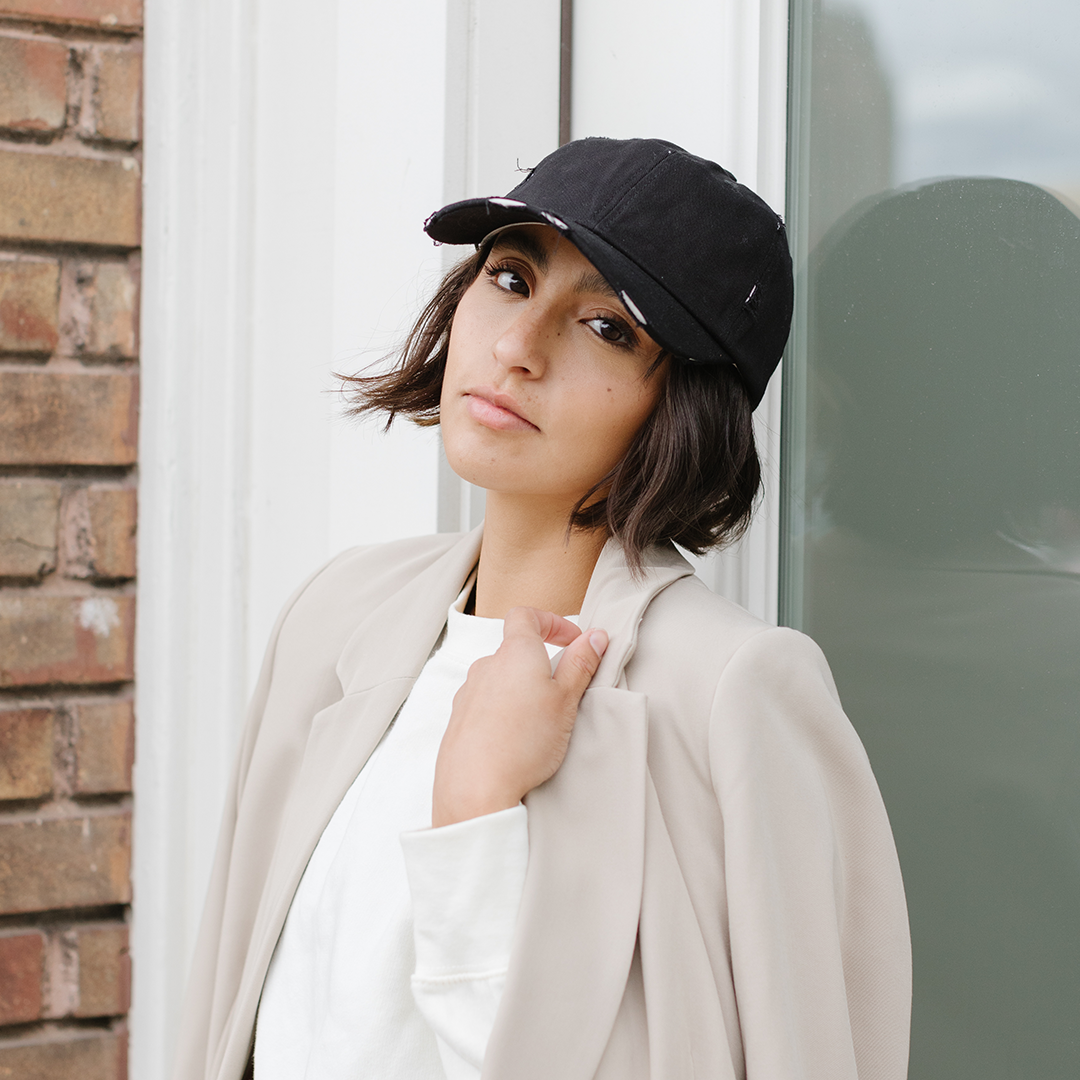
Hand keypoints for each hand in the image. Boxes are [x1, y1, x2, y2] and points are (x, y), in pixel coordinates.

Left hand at [431, 607, 608, 827]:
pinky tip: (517, 739)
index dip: (551, 622)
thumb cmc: (524, 741)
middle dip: (540, 664)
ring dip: (521, 690)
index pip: (526, 616)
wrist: (476, 787)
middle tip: (563, 688)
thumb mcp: (566, 700)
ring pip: (500, 679)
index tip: (572, 640)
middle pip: (514, 650)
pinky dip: (503, 712)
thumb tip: (595, 637)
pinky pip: (485, 704)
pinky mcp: (458, 720)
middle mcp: (486, 666)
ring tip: (540, 720)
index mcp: (515, 653)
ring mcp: (468, 693)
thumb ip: (581, 664)